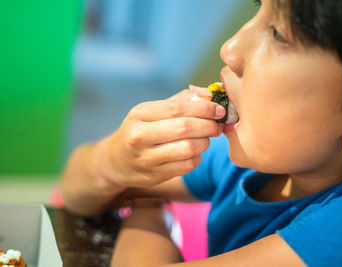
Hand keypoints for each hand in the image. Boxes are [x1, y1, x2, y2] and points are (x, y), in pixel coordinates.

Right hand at [97, 89, 224, 191]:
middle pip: (184, 128)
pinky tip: (195, 152)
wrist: (117, 161)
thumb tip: (209, 95)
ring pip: (188, 149)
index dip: (204, 108)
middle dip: (208, 126)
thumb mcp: (153, 111)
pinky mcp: (154, 175)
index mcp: (140, 114)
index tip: (219, 110)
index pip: (178, 108)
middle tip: (217, 126)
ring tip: (206, 139)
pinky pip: (186, 166)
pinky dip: (197, 157)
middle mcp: (139, 136)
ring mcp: (146, 158)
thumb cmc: (143, 129)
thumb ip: (181, 101)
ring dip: (205, 143)